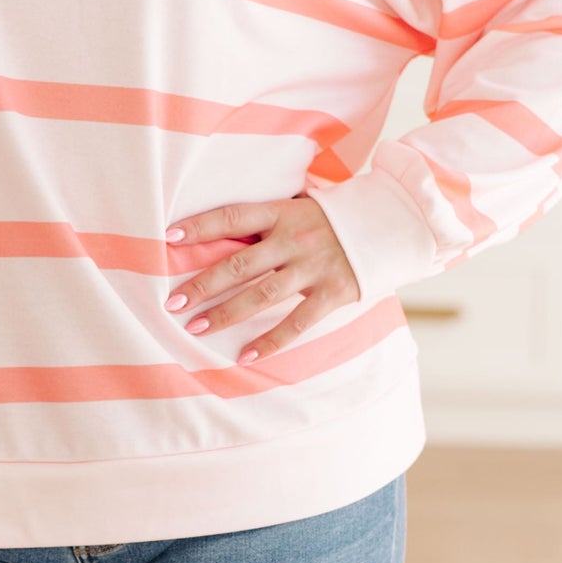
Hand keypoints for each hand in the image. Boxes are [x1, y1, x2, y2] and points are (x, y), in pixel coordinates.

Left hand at [165, 195, 358, 361]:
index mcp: (283, 212)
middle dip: (204, 283)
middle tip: (173, 302)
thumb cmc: (334, 218)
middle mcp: (295, 238)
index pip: (233, 216)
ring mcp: (314, 266)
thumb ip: (269, 220)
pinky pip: (297, 322)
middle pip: (240, 263)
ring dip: (227, 312)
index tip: (168, 239)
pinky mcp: (334, 292)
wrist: (393, 223)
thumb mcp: (301, 207)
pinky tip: (245, 355)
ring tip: (196, 327)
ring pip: (262, 293)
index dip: (200, 226)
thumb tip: (221, 232)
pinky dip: (271, 341)